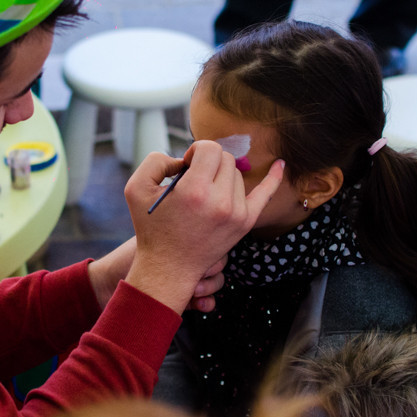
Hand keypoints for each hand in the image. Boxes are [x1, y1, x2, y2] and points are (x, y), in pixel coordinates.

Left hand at [88, 239, 224, 310]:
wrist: (109, 285)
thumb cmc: (126, 259)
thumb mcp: (151, 241)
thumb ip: (173, 233)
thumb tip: (197, 222)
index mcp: (182, 235)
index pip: (210, 237)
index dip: (209, 248)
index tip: (197, 256)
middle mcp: (187, 255)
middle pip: (218, 259)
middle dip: (210, 270)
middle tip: (195, 278)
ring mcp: (188, 276)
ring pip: (216, 280)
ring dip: (210, 287)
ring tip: (194, 292)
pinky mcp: (185, 297)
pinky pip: (208, 300)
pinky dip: (207, 303)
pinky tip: (198, 304)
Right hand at [122, 140, 284, 312]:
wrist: (168, 268)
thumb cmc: (151, 227)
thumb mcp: (136, 188)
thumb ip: (156, 160)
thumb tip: (183, 159)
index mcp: (195, 190)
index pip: (209, 148)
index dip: (195, 151)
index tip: (186, 166)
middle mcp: (220, 201)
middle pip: (225, 159)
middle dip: (208, 163)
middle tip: (193, 179)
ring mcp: (237, 213)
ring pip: (236, 174)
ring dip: (220, 176)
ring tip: (204, 193)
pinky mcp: (245, 223)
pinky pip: (265, 194)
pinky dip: (273, 178)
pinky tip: (280, 165)